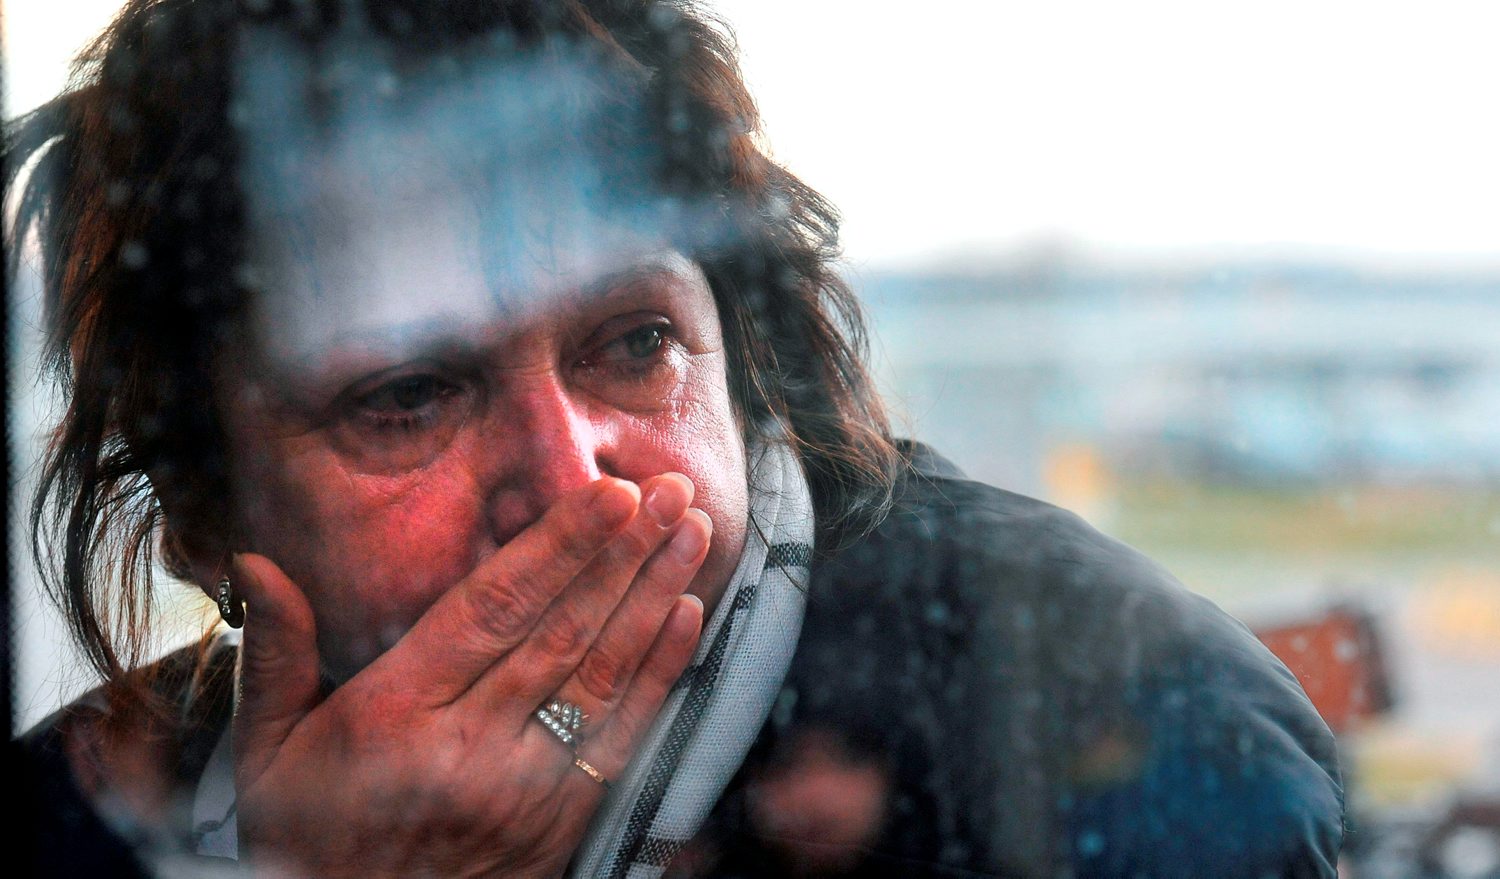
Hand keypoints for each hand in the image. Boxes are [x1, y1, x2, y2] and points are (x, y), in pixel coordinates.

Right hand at [229, 474, 710, 877]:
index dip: (558, 548)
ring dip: (654, 596)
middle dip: (624, 553)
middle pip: (562, 630)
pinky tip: (688, 616)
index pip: (493, 610)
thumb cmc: (310, 841)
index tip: (607, 495)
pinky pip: (622, 735)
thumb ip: (277, 654)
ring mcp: (525, 786)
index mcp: (396, 713)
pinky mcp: (562, 821)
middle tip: (670, 488)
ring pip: (603, 673)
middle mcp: (470, 746)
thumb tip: (257, 563)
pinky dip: (661, 673)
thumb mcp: (267, 754)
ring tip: (693, 531)